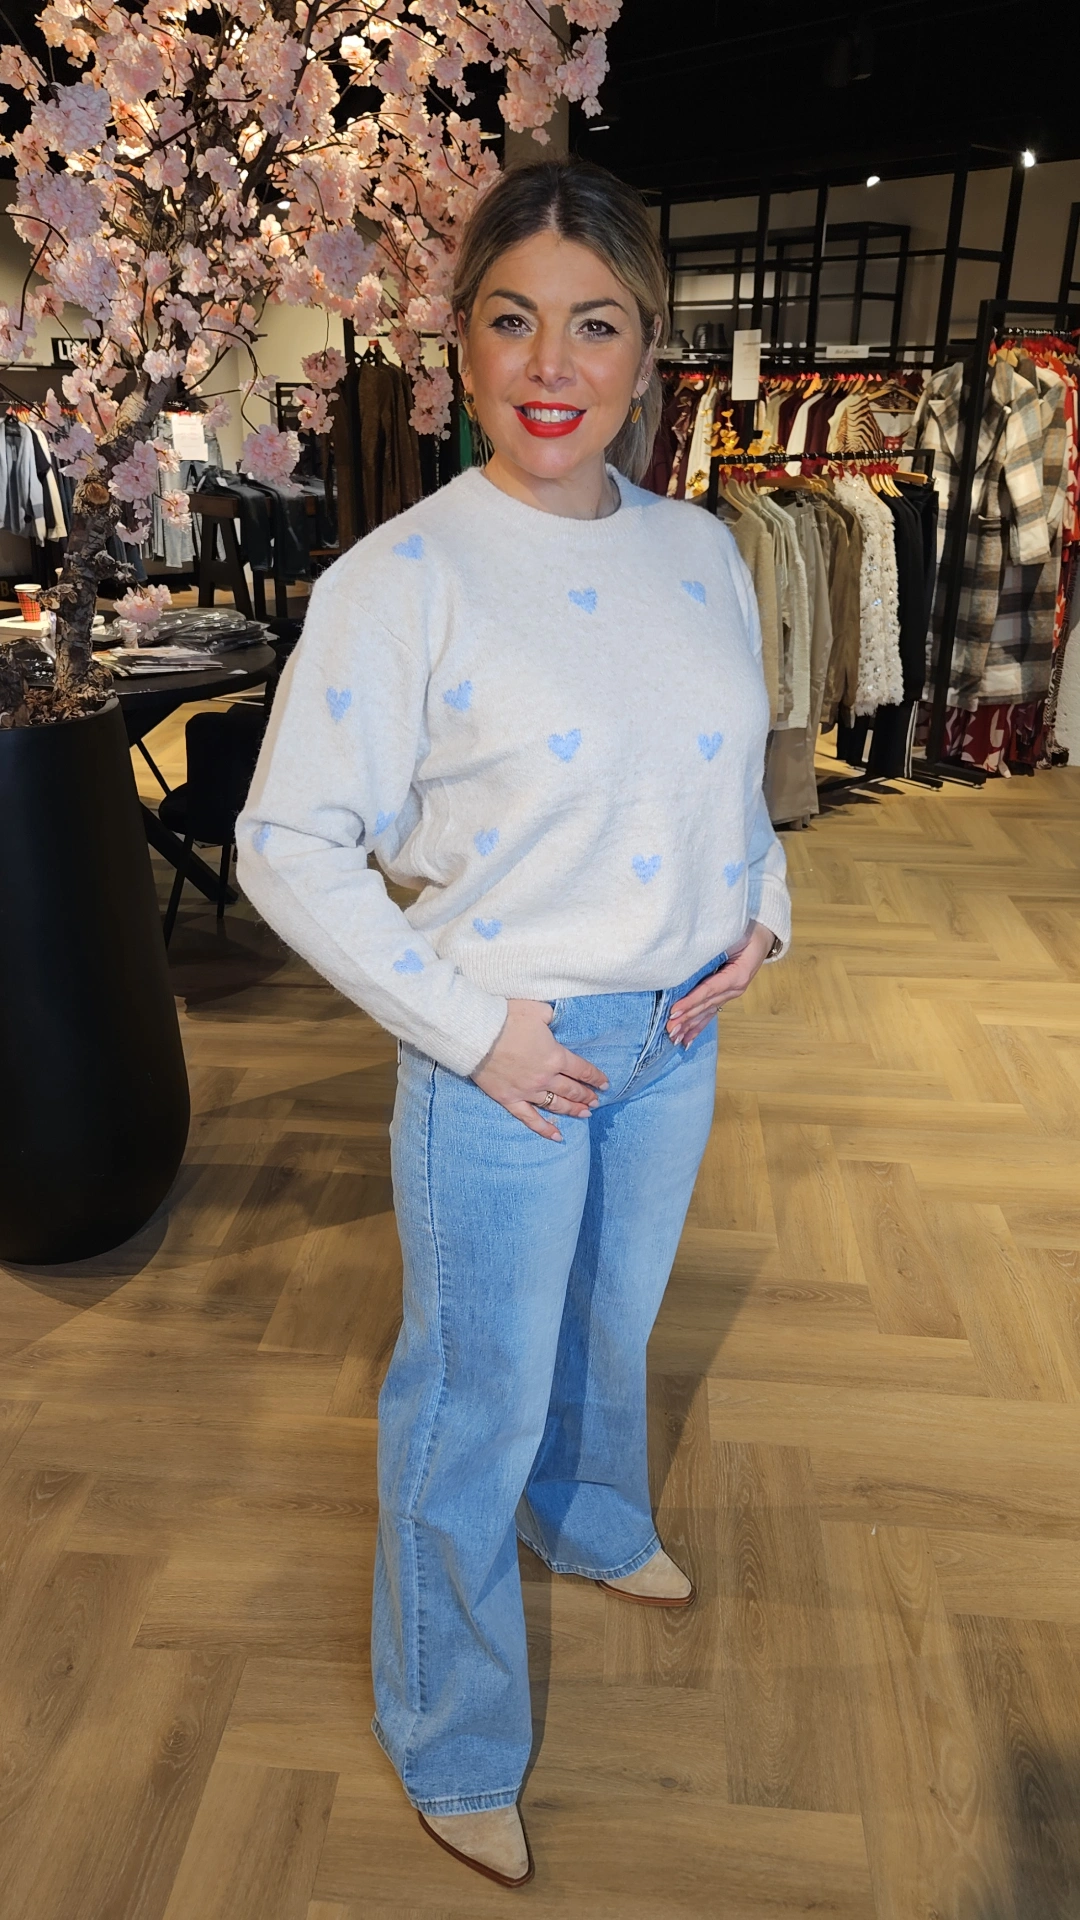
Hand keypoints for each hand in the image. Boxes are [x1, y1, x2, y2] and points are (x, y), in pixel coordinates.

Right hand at [472, 999, 608, 1141]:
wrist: (477, 1034)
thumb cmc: (507, 1018)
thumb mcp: (537, 1010)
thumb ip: (551, 1017)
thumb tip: (555, 1020)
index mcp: (555, 1056)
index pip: (582, 1070)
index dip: (595, 1077)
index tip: (604, 1084)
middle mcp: (545, 1077)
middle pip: (572, 1090)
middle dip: (586, 1096)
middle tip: (595, 1101)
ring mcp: (528, 1091)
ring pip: (556, 1105)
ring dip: (573, 1110)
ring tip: (585, 1114)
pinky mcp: (510, 1099)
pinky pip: (530, 1119)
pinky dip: (545, 1129)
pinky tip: (558, 1137)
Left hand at [665, 922, 776, 1048]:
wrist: (763, 935)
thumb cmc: (746, 931)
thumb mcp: (733, 936)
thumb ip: (715, 948)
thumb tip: (690, 955)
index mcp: (737, 975)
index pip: (709, 990)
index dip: (691, 1001)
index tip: (674, 1010)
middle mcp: (735, 988)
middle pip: (706, 1005)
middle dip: (686, 1018)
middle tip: (669, 1029)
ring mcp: (732, 993)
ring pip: (708, 1012)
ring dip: (690, 1026)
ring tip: (675, 1038)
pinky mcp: (727, 995)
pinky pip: (711, 1012)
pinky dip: (699, 1025)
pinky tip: (688, 1039)